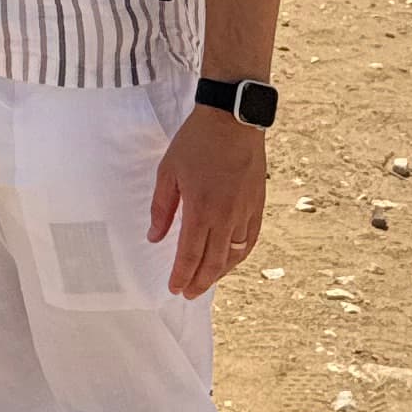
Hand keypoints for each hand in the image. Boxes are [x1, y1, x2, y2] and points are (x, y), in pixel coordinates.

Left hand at [147, 106, 264, 298]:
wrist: (232, 118)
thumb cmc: (197, 141)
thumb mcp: (168, 171)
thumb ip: (161, 208)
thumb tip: (154, 237)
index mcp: (201, 210)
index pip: (190, 255)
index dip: (181, 276)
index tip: (173, 288)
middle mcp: (225, 217)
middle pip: (213, 262)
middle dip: (199, 282)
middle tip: (188, 293)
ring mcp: (244, 212)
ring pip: (234, 255)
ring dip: (219, 273)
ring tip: (206, 281)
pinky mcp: (257, 204)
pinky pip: (251, 239)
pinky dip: (240, 255)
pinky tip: (231, 260)